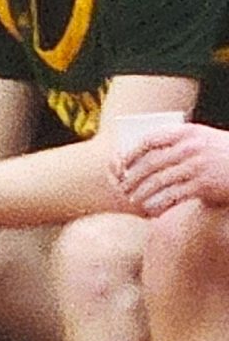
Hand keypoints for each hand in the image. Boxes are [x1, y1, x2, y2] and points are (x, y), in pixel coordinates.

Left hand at [114, 123, 228, 214]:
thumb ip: (181, 142)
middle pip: (150, 163)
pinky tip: (151, 208)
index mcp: (188, 132)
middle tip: (123, 187)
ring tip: (134, 199)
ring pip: (158, 181)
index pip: (150, 140)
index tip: (122, 163)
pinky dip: (158, 203)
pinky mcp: (202, 186)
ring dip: (142, 192)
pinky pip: (172, 196)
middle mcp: (190, 148)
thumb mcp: (205, 139)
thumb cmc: (226, 154)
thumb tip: (146, 154)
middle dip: (133, 177)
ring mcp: (196, 167)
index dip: (132, 153)